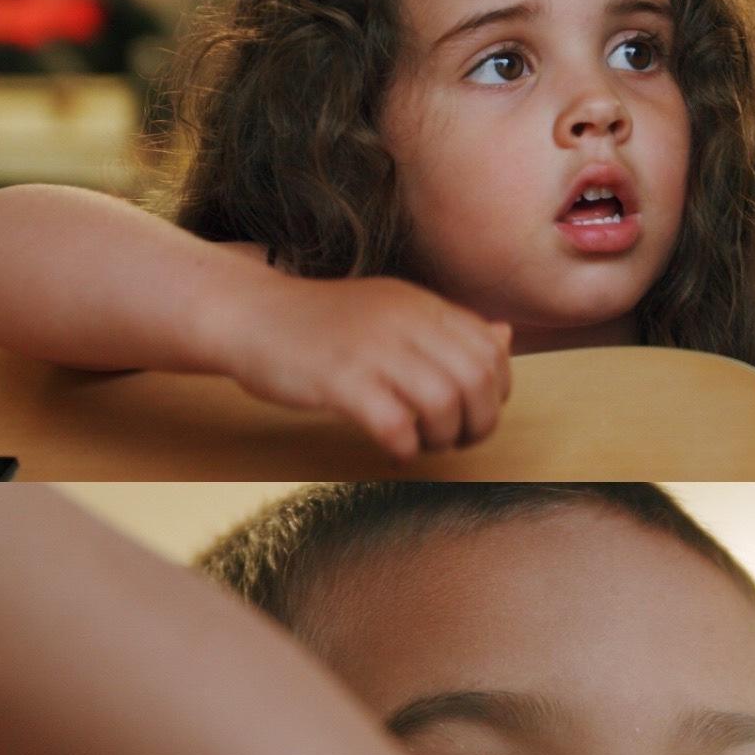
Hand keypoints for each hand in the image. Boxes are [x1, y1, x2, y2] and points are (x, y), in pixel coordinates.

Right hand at [221, 268, 513, 458]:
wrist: (249, 314)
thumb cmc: (321, 325)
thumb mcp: (393, 311)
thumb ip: (447, 329)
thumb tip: (504, 338)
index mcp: (422, 305)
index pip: (492, 350)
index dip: (496, 392)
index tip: (473, 411)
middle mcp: (404, 322)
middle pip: (476, 379)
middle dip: (477, 423)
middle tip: (453, 439)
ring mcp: (372, 350)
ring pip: (443, 401)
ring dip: (442, 436)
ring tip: (422, 443)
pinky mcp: (339, 380)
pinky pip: (394, 423)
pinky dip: (404, 446)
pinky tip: (392, 448)